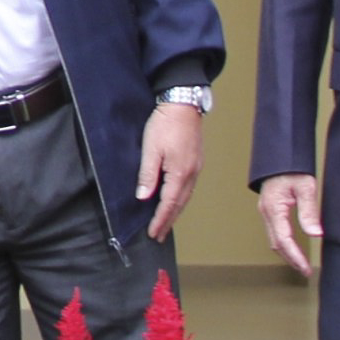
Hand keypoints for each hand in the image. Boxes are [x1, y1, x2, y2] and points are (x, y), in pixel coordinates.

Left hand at [136, 101, 203, 242]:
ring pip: (186, 196)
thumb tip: (143, 197)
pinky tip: (175, 200)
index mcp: (180, 173)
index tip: (153, 233)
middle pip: (180, 204)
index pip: (169, 204)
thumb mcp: (151, 149)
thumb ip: (148, 175)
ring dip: (175, 211)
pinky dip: (181, 198)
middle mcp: (192, 174)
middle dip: (169, 221)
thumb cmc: (166, 123)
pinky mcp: (196, 161)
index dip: (160, 220)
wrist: (183, 104)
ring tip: (166, 222)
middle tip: (159, 235)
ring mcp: (196, 168)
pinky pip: (189, 187)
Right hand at [256, 172, 321, 277]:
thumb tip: (315, 234)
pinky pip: (274, 231)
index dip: (295, 256)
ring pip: (274, 239)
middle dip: (291, 259)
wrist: (279, 154)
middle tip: (305, 270)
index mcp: (274, 209)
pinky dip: (284, 242)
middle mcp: (267, 212)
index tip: (306, 267)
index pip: (284, 240)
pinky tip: (293, 245)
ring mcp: (266, 211)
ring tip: (300, 262)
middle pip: (277, 243)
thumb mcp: (305, 187)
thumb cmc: (291, 166)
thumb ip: (309, 212)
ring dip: (287, 252)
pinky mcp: (269, 209)